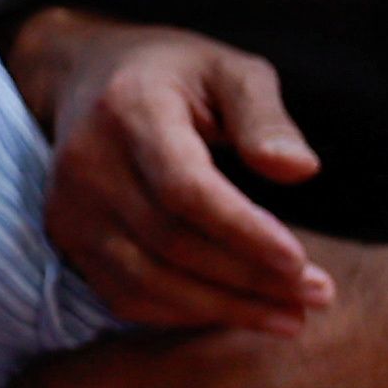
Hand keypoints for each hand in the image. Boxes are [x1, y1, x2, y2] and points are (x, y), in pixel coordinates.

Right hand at [15, 10, 336, 332]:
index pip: (185, 189)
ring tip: (293, 316)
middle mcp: (87, 163)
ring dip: (225, 308)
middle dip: (251, 279)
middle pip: (172, 243)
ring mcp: (69, 206)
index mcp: (131, 110)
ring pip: (148, 281)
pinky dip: (185, 313)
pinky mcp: (68, 238)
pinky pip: (126, 295)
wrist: (89, 76)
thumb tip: (299, 169)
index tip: (299, 261)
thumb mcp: (231, 71)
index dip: (243, 232)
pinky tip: (239, 312)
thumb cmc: (178, 74)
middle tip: (319, 295)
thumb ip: (265, 116)